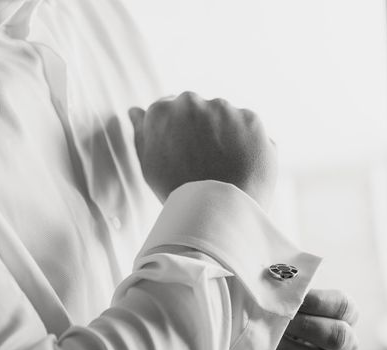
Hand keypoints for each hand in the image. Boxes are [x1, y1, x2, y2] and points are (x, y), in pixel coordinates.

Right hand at [129, 92, 276, 208]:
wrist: (217, 211)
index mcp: (162, 111)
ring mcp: (224, 108)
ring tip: (222, 166)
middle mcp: (191, 102)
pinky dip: (246, 141)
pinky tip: (239, 164)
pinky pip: (247, 126)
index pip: (167, 109)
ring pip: (223, 115)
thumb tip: (135, 111)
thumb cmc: (176, 191)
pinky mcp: (251, 118)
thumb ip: (141, 133)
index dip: (175, 130)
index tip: (180, 149)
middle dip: (199, 127)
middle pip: (195, 109)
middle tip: (201, 160)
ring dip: (223, 132)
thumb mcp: (148, 164)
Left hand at [252, 289, 358, 349]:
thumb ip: (279, 291)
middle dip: (305, 327)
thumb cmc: (271, 313)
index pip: (343, 307)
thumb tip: (268, 286)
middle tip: (276, 321)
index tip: (293, 299)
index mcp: (340, 317)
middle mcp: (341, 346)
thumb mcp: (277, 299)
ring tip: (262, 340)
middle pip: (339, 338)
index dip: (319, 301)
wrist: (255, 347)